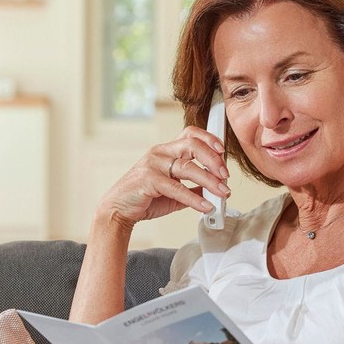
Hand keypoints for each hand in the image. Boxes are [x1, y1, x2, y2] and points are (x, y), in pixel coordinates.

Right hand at [96, 126, 229, 228]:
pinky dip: (194, 198)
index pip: (191, 134)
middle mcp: (160, 153)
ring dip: (209, 181)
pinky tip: (206, 206)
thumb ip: (193, 187)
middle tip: (225, 176)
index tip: (223, 152)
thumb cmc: (144, 197)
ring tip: (222, 193)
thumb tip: (215, 189)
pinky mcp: (148, 180)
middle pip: (192, 145)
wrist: (118, 210)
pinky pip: (177, 188)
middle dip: (213, 160)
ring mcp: (153, 165)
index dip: (209, 139)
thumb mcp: (174, 191)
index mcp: (166, 151)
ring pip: (188, 167)